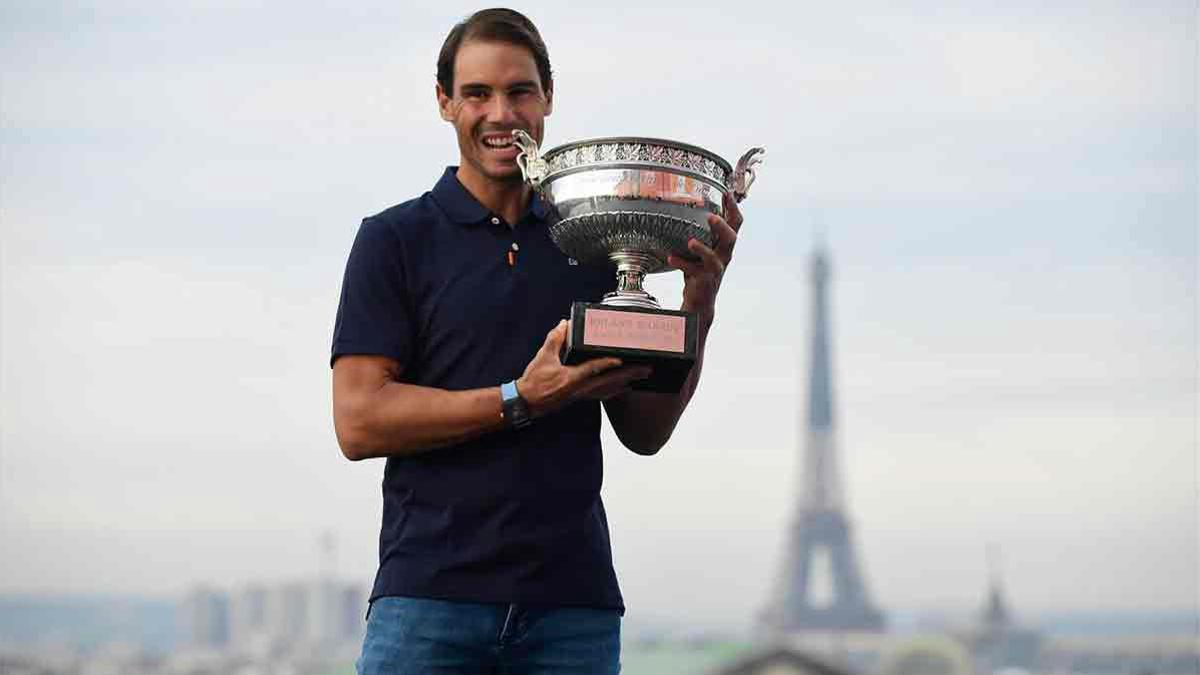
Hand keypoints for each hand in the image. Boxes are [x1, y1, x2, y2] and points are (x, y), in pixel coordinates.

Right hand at [517, 320, 651, 416]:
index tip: (622, 359)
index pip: (594, 369)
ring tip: (641, 377)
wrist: (527, 403)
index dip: (608, 363)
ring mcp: (582, 395)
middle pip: (610, 382)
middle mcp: (581, 389)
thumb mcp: (543, 357)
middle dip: (629, 375)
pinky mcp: (581, 398)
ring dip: (626, 383)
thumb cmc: (534, 382)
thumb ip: (555, 339)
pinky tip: (624, 388)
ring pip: (609, 389)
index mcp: (572, 378)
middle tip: (646, 369)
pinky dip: (616, 390)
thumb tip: (564, 324)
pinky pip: (603, 394)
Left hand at [666, 191, 743, 325]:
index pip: (735, 224)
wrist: (700, 300)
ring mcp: (714, 269)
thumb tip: (684, 209)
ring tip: (690, 242)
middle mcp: (723, 256)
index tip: (726, 192)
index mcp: (724, 246)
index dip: (733, 208)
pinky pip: (692, 270)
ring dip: (702, 248)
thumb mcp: (702, 250)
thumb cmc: (699, 271)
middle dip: (722, 226)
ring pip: (714, 257)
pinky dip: (681, 262)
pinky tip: (670, 258)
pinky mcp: (703, 280)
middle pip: (731, 239)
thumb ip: (700, 234)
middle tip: (711, 216)